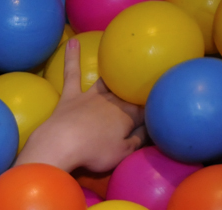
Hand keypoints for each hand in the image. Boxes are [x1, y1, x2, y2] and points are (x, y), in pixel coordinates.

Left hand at [15, 38, 145, 173]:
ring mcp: (91, 96)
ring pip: (106, 79)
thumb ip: (137, 141)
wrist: (61, 144)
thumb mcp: (122, 154)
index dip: (152, 106)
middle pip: (127, 92)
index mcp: (128, 116)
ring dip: (115, 70)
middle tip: (144, 78)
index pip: (145, 108)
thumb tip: (149, 131)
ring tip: (122, 59)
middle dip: (136, 87)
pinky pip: (72, 74)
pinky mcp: (70, 96)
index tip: (160, 101)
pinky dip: (72, 58)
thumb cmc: (93, 152)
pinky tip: (72, 43)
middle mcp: (112, 101)